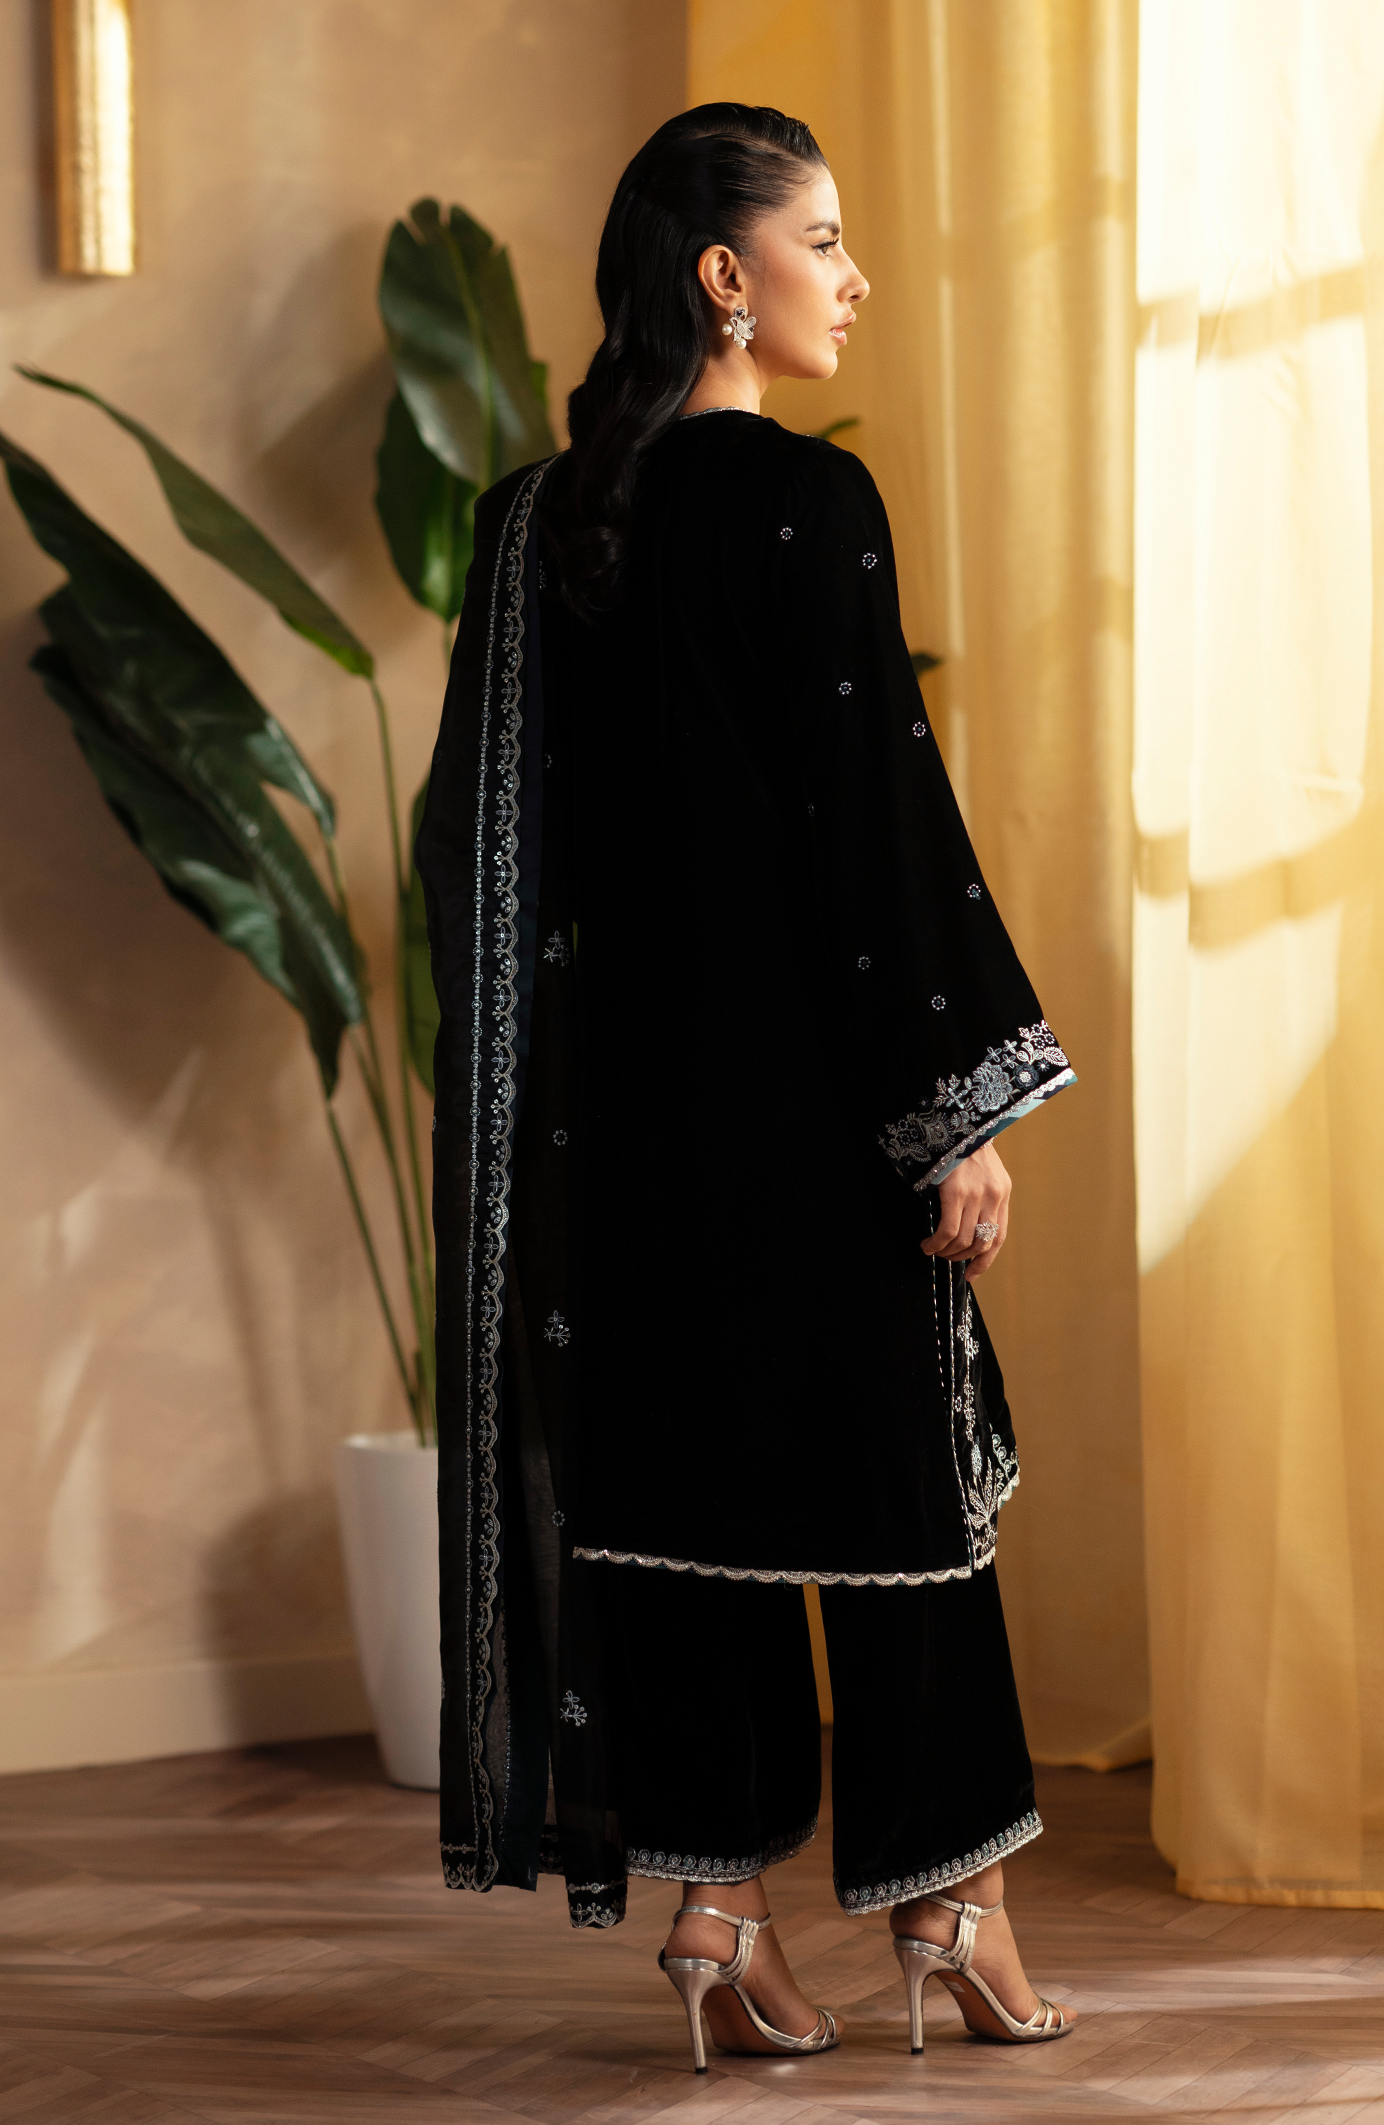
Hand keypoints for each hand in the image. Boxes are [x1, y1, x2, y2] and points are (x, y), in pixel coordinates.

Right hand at [920, 1139, 1010, 1280]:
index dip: (985, 1260)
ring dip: (946, 1252)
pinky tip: (927, 1244)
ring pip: (962, 1240)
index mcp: (1002, 1192)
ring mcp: (976, 1195)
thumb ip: (983, 1196)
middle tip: (945, 1257)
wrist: (956, 1123)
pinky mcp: (956, 1193)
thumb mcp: (984, 1171)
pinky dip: (937, 1243)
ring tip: (932, 1250)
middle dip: (962, 1257)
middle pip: (981, 1243)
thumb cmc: (964, 1146)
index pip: (999, 1236)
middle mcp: (994, 1197)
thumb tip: (971, 1228)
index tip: (972, 1274)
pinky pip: (948, 1231)